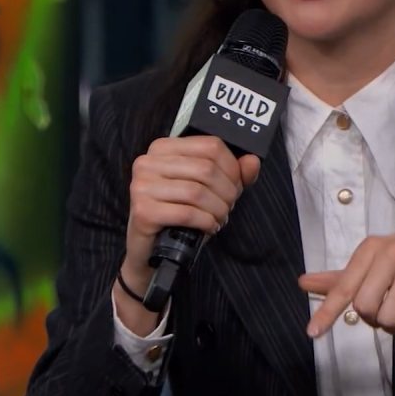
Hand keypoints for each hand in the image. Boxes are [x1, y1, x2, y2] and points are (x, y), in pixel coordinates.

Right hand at [120, 136, 259, 285]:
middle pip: (206, 169)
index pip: (210, 146)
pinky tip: (209, 227)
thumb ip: (233, 173)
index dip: (232, 168)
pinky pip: (186, 214)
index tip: (235, 186)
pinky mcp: (142, 211)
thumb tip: (252, 161)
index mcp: (163, 148)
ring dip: (218, 209)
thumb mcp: (209, 188)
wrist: (150, 249)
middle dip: (227, 192)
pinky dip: (205, 222)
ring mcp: (141, 186)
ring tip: (219, 218)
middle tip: (228, 207)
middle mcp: (147, 162)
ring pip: (197, 192)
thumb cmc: (179, 213)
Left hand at [298, 230, 394, 341]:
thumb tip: (302, 283)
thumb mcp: (378, 260)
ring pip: (387, 319)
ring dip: (393, 327)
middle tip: (389, 308)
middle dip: (374, 318)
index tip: (312, 333)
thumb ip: (342, 276)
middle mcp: (391, 254)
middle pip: (364, 308)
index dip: (327, 312)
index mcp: (372, 247)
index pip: (344, 287)